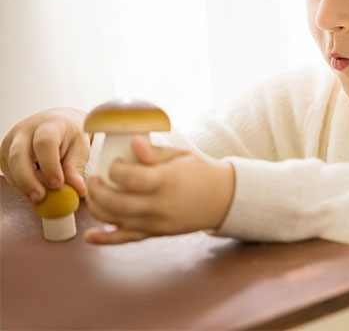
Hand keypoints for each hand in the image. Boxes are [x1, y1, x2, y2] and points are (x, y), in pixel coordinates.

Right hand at [1, 107, 89, 201]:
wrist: (57, 122)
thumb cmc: (70, 135)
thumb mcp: (80, 148)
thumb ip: (76, 168)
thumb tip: (78, 190)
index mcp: (49, 125)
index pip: (45, 143)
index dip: (49, 165)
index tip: (57, 184)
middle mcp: (25, 131)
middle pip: (19, 155)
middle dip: (28, 180)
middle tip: (40, 197)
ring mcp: (11, 141)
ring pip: (11, 166)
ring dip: (25, 184)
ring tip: (42, 194)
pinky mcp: (4, 153)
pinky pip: (8, 173)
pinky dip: (20, 183)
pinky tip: (35, 185)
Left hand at [84, 136, 234, 244]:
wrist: (224, 198)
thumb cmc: (202, 171)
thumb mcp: (182, 155)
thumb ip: (155, 151)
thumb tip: (133, 142)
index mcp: (167, 180)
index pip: (130, 178)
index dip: (115, 169)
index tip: (115, 162)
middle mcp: (160, 204)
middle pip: (117, 202)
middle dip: (98, 190)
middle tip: (94, 178)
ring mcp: (157, 222)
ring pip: (117, 220)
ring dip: (97, 209)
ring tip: (94, 195)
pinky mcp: (156, 233)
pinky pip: (127, 239)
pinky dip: (106, 239)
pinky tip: (90, 237)